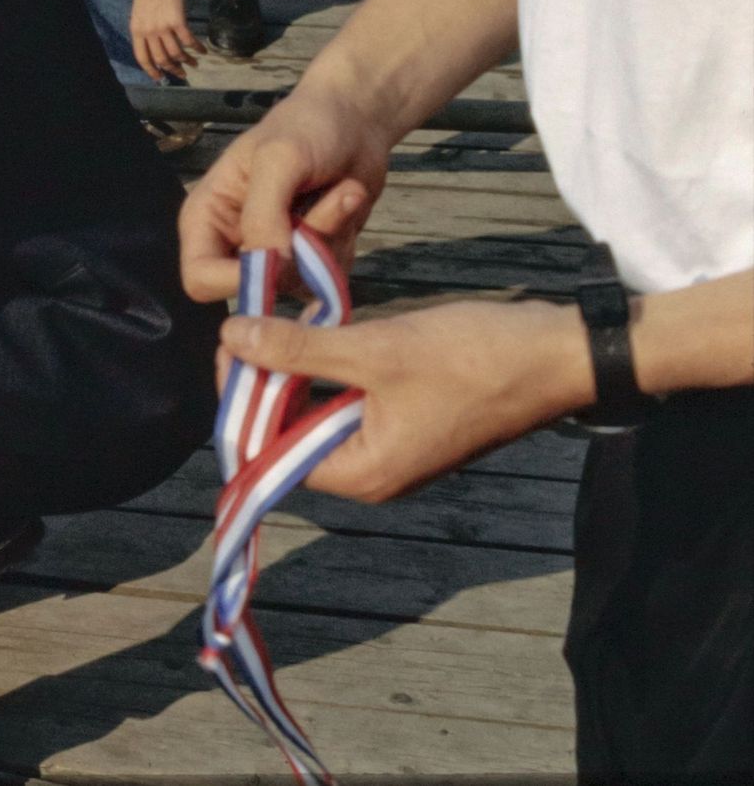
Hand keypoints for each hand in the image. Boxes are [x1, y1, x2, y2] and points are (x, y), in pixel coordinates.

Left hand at [131, 0, 201, 82]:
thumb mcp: (139, 13)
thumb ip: (145, 29)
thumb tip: (155, 45)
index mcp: (136, 30)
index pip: (142, 57)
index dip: (151, 70)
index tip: (159, 78)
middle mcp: (148, 32)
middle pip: (162, 59)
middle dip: (173, 70)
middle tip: (182, 74)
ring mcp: (163, 27)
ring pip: (176, 53)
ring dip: (187, 61)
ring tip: (194, 64)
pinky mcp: (178, 21)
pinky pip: (189, 41)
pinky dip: (197, 48)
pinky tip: (202, 51)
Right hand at [179, 83, 389, 302]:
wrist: (357, 120)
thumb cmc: (306, 128)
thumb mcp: (278, 161)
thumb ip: (264, 217)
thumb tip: (270, 271)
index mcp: (206, 218)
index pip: (199, 279)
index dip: (235, 281)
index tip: (279, 261)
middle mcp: (235, 243)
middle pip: (255, 289)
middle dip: (295, 255)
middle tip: (316, 208)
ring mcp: (276, 253)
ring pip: (299, 283)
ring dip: (328, 239)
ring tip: (338, 191)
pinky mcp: (312, 258)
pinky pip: (329, 277)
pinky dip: (345, 239)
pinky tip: (345, 201)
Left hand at [221, 297, 592, 501]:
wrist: (562, 353)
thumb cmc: (474, 359)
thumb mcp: (376, 350)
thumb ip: (299, 348)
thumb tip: (231, 336)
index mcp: (363, 473)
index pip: (270, 452)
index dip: (242, 402)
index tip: (232, 346)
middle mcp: (373, 471)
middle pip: (289, 433)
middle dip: (263, 382)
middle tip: (247, 325)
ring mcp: (391, 445)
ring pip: (317, 411)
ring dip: (294, 369)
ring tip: (273, 321)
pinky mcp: (406, 418)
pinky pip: (347, 399)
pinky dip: (327, 367)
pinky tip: (316, 328)